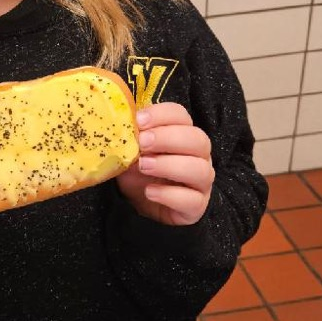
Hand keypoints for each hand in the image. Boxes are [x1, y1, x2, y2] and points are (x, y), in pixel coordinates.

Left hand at [116, 102, 213, 225]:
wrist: (141, 203)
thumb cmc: (139, 171)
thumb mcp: (130, 151)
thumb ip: (130, 138)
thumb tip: (120, 125)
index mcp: (183, 133)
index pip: (181, 116)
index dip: (162, 115)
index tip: (139, 121)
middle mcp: (198, 155)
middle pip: (197, 139)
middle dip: (168, 138)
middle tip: (142, 143)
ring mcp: (201, 181)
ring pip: (200, 169)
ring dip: (170, 165)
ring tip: (144, 166)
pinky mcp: (197, 205)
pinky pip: (192, 199)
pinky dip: (169, 195)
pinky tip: (149, 191)